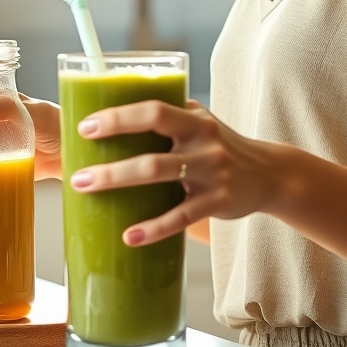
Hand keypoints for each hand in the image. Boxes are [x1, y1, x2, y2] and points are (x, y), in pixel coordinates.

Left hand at [68, 100, 269, 245]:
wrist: (269, 173)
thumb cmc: (221, 144)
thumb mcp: (201, 122)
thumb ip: (168, 115)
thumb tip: (114, 113)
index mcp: (194, 119)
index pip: (154, 109)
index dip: (119, 117)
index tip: (86, 126)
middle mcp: (203, 142)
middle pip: (152, 149)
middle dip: (111, 163)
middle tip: (78, 175)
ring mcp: (212, 173)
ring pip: (160, 178)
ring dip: (119, 184)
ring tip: (88, 193)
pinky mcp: (217, 202)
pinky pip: (180, 217)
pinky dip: (154, 228)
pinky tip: (129, 237)